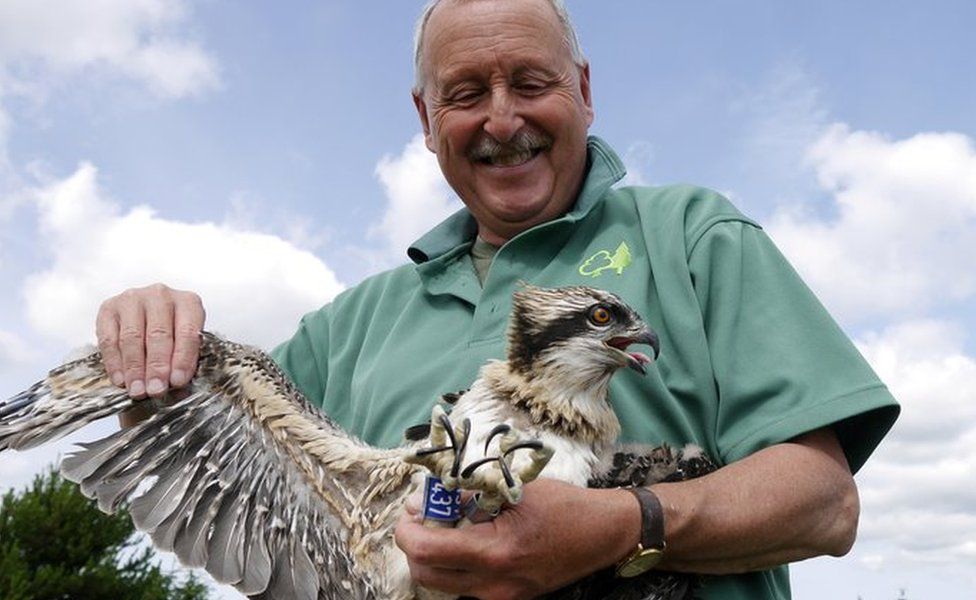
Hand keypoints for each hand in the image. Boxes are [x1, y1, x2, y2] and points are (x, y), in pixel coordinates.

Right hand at [96, 283, 204, 398]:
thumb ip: (184, 359)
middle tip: (156, 390)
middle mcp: (161, 295)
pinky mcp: (109, 308)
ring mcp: (133, 299)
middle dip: (157, 367)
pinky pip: (110, 339)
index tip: (177, 381)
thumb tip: (176, 384)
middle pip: (158, 334)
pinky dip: (115, 363)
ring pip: (132, 337)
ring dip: (135, 368)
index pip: (188, 332)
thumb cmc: (173, 333)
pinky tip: (120, 380)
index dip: (182, 358)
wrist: (147, 317)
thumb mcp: (186, 342)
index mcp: (188, 302)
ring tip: (138, 390)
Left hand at [394, 478, 639, 599]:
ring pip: (441, 583)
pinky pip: (463, 586)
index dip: (407, 529)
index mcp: (495, 553)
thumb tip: (429, 498)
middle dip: (414, 542)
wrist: (603, 534)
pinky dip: (453, 563)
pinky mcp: (507, 598)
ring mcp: (500, 597)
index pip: (426, 550)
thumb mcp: (514, 490)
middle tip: (423, 514)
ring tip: (445, 524)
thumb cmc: (564, 505)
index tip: (411, 507)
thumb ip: (469, 496)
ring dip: (432, 554)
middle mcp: (494, 585)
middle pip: (425, 573)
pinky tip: (466, 539)